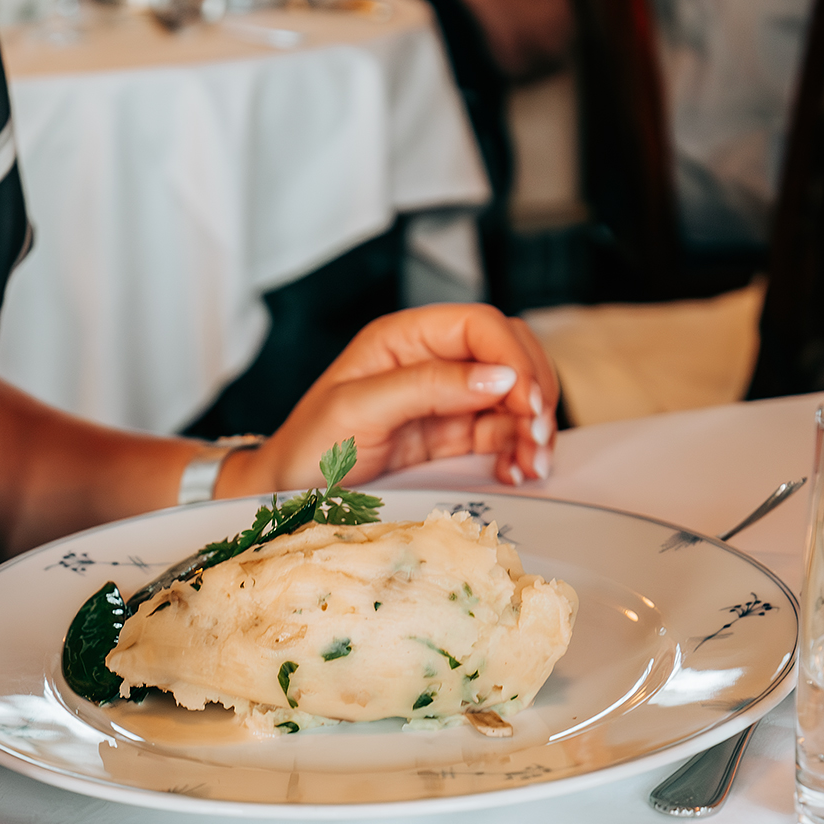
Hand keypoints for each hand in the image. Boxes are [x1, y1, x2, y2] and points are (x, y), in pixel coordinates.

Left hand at [221, 303, 559, 493]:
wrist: (286, 498)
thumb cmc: (307, 449)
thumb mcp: (358, 410)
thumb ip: (426, 387)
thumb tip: (497, 377)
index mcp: (404, 338)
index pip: (480, 326)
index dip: (512, 356)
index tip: (526, 398)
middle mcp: (430, 361)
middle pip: (508, 354)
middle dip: (534, 390)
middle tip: (538, 433)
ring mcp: (444, 400)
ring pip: (513, 396)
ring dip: (534, 426)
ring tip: (533, 462)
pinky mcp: (451, 437)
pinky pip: (502, 433)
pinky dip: (519, 449)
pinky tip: (517, 470)